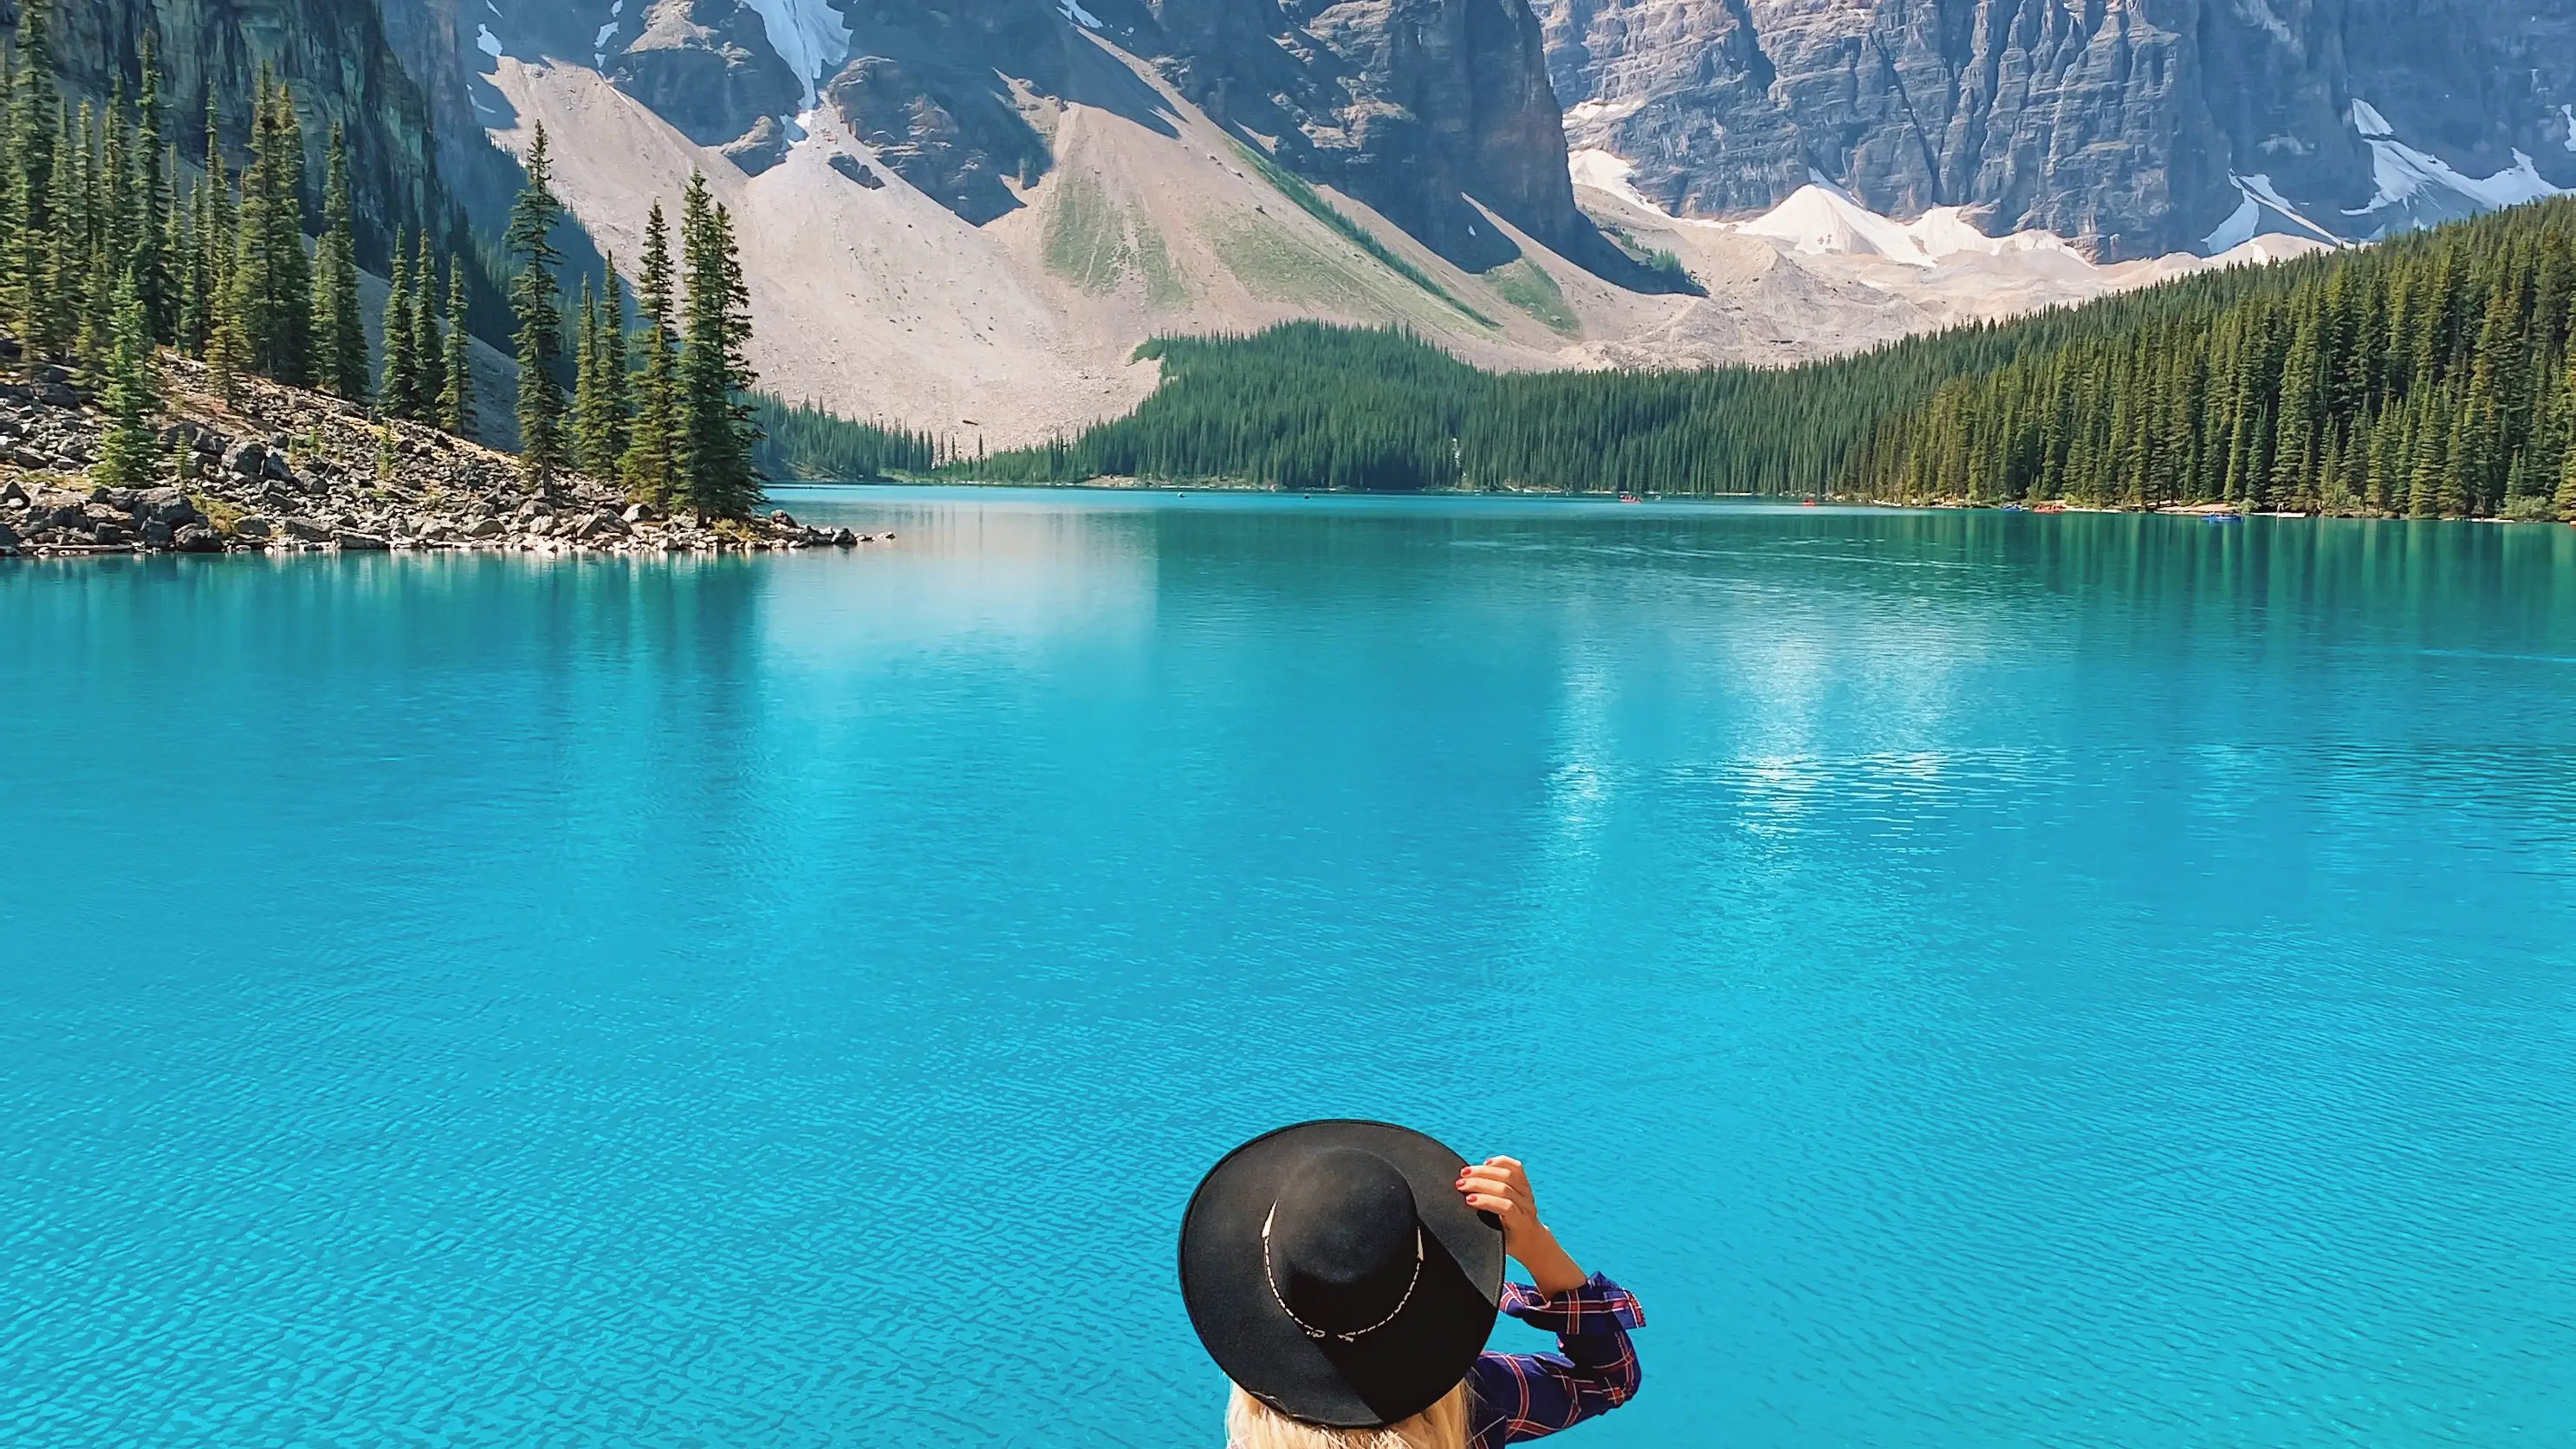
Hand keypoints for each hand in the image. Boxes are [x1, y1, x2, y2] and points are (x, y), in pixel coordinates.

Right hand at [1458, 1155, 1586, 1295]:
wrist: (1530, 1239)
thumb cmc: (1510, 1242)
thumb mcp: (1499, 1243)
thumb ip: (1488, 1232)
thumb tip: (1464, 1222)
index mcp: (1521, 1222)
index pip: (1506, 1207)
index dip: (1487, 1201)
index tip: (1468, 1200)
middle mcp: (1527, 1205)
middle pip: (1504, 1187)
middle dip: (1479, 1183)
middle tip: (1460, 1184)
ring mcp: (1527, 1193)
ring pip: (1508, 1175)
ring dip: (1484, 1171)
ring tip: (1465, 1173)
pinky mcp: (1526, 1183)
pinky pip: (1516, 1167)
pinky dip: (1501, 1162)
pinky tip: (1486, 1163)